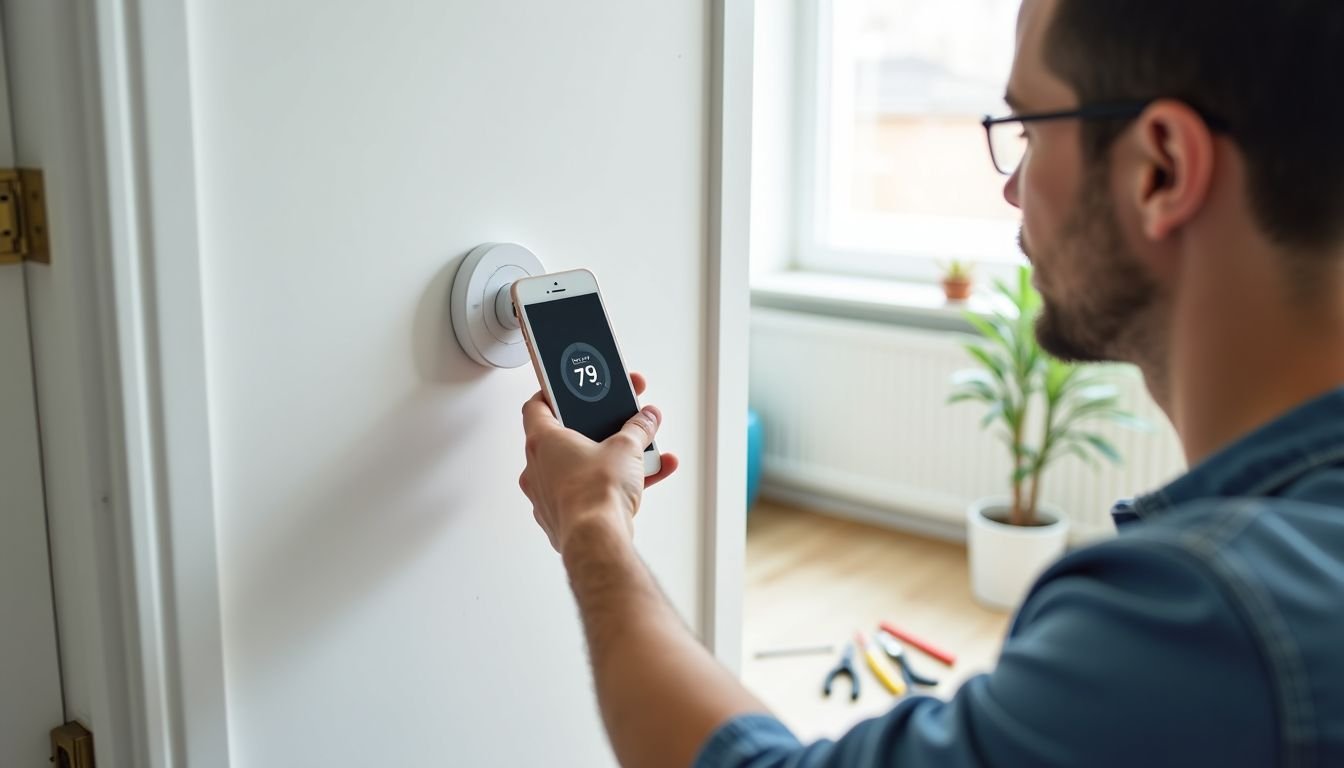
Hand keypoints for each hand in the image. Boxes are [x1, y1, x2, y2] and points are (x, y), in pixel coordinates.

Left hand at [519, 372, 680, 552]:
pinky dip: (610, 487)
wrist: (597, 539)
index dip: (553, 395)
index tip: (569, 391)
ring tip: (640, 456)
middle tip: (614, 423)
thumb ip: (638, 429)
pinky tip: (643, 482)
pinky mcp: (563, 518)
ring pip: (580, 469)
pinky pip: (588, 495)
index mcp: (543, 441)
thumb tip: (646, 419)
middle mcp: (538, 468)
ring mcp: (548, 496)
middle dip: (595, 430)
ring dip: (609, 460)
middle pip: (565, 439)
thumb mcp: (626, 448)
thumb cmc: (596, 493)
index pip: (536, 407)